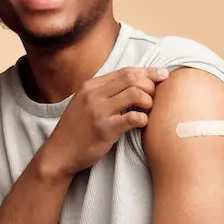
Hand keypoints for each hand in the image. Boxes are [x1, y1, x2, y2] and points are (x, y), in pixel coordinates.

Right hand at [40, 66, 169, 177]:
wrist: (60, 152)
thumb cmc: (77, 129)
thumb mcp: (84, 102)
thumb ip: (104, 92)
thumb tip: (133, 83)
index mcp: (91, 86)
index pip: (125, 71)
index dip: (148, 72)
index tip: (163, 75)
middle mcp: (94, 94)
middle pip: (132, 78)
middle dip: (151, 84)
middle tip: (157, 95)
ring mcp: (99, 111)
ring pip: (135, 94)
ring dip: (148, 101)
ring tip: (148, 110)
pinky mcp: (105, 129)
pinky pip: (133, 118)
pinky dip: (143, 119)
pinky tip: (142, 123)